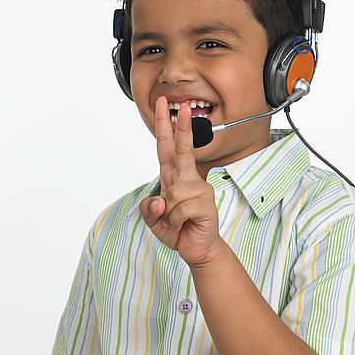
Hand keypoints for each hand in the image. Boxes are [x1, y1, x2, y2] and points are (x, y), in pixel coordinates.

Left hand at [139, 96, 221, 267]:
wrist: (197, 249)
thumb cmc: (177, 229)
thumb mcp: (153, 220)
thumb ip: (148, 208)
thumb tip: (158, 200)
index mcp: (174, 177)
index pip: (167, 147)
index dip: (165, 126)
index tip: (164, 105)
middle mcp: (187, 179)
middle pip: (183, 149)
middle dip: (182, 127)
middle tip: (183, 105)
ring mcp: (199, 190)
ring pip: (171, 193)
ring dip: (167, 213)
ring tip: (177, 220)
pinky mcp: (205, 204)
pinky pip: (179, 209)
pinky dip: (176, 221)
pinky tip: (185, 224)